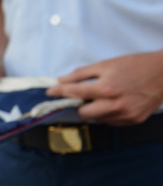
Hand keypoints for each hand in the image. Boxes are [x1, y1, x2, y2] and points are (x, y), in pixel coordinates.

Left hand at [46, 52, 162, 124]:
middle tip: (83, 96)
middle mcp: (115, 105)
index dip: (59, 92)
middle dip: (79, 105)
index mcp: (107, 88)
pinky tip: (115, 103)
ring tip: (104, 97)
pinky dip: (107, 114)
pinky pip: (111, 122)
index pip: (75, 93)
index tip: (50, 92)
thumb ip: (82, 74)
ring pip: (97, 119)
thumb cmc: (135, 65)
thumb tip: (61, 80)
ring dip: (94, 110)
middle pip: (83, 113)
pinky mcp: (133, 121)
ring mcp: (125, 115)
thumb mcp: (107, 64)